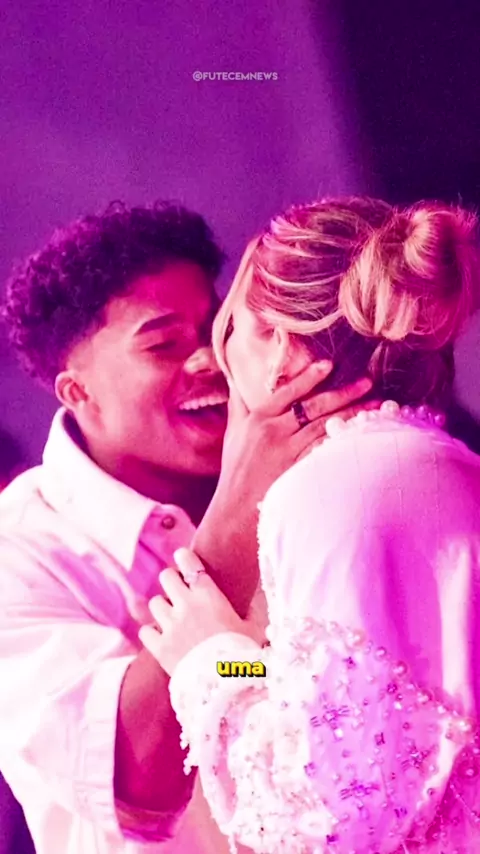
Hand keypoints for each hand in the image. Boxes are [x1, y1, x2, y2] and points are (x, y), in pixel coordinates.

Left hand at [139, 549, 251, 675]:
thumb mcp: (256, 628)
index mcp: (209, 596)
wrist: (227, 687)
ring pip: (155, 603)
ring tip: (172, 617)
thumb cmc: (246, 655)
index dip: (184, 558)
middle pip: (166, 577)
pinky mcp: (159, 647)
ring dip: (163, 608)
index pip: (189, 564)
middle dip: (172, 581)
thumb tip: (258, 595)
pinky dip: (152, 633)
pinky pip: (146, 631)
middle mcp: (186, 605)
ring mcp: (170, 626)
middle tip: (178, 590)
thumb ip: (254, 608)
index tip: (183, 557)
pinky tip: (161, 637)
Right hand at [192, 362, 377, 617]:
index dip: (310, 377)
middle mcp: (274, 433)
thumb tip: (238, 378)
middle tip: (368, 381)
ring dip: (354, 415)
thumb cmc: (236, 472)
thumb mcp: (233, 434)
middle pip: (314, 407)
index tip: (330, 365)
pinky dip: (346, 442)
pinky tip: (365, 436)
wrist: (234, 514)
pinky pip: (328, 453)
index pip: (288, 391)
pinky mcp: (301, 474)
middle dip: (344, 393)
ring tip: (377, 406)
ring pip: (326, 428)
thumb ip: (238, 404)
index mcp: (258, 419)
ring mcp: (288, 454)